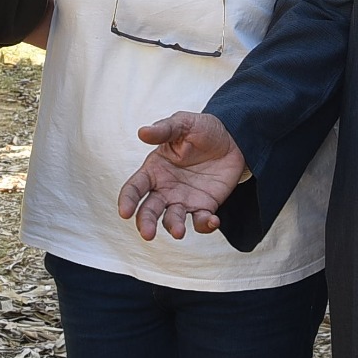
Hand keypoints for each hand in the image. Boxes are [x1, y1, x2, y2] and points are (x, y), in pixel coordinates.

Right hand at [117, 111, 247, 240]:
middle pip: (149, 210)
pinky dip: (205, 225)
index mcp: (154, 170)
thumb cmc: (202, 130)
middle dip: (145, 223)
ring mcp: (184, 200)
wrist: (233, 138)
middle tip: (147, 234)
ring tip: (179, 232)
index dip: (127, 200)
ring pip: (172, 220)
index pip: (134, 188)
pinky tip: (212, 220)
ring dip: (174, 227)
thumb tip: (142, 132)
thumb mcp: (183, 124)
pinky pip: (201, 221)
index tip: (124, 212)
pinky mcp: (204, 207)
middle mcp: (165, 189)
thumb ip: (164, 130)